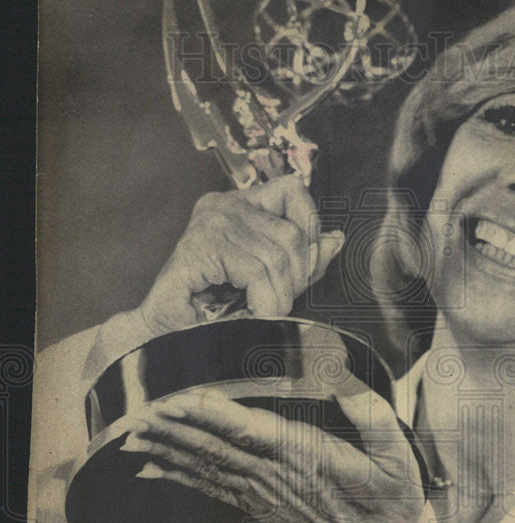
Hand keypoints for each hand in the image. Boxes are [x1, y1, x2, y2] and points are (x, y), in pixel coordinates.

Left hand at [120, 388, 441, 522]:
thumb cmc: (392, 506)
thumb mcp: (399, 459)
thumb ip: (374, 418)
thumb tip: (343, 381)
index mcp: (309, 460)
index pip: (254, 433)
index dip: (216, 416)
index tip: (183, 399)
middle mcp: (278, 479)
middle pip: (217, 449)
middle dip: (176, 429)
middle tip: (139, 411)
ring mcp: (265, 497)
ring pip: (209, 468)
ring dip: (169, 450)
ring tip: (134, 434)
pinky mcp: (260, 509)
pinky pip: (212, 489)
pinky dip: (180, 477)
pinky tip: (154, 468)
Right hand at [138, 174, 344, 334]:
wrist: (171, 332)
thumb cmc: (217, 308)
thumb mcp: (273, 278)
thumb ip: (302, 258)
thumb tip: (336, 239)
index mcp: (241, 204)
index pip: (292, 190)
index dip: (308, 226)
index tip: (304, 266)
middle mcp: (224, 204)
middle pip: (291, 232)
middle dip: (297, 276)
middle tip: (283, 301)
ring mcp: (209, 222)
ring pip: (276, 256)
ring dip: (280, 295)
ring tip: (267, 312)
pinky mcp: (199, 246)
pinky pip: (254, 270)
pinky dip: (264, 299)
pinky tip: (255, 311)